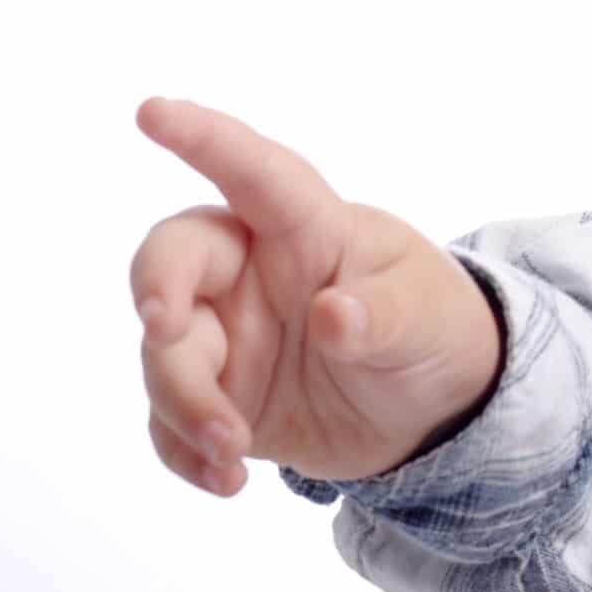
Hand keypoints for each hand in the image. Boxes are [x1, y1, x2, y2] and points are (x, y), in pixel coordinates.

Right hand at [132, 97, 502, 495]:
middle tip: (164, 328)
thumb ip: (383, 317)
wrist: (437, 412)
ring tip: (232, 452)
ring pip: (164, 351)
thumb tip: (335, 316)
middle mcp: (253, 270)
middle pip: (175, 259)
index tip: (154, 111)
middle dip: (158, 291)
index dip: (207, 138)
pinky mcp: (218, 393)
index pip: (256, 172)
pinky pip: (170, 418)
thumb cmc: (435, 331)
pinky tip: (227, 480)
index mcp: (311, 229)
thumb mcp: (427, 322)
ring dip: (184, 403)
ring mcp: (228, 332)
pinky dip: (184, 451)